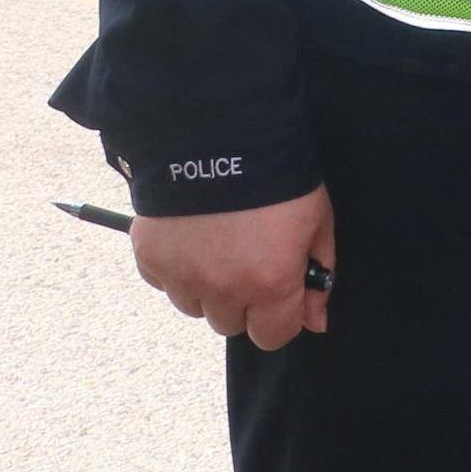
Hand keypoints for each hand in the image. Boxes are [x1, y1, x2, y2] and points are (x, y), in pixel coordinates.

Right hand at [133, 185, 333, 351]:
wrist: (221, 135)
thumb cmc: (278, 177)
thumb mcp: (317, 221)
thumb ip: (320, 277)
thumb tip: (315, 320)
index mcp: (270, 283)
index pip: (272, 336)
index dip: (278, 317)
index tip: (279, 295)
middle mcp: (223, 289)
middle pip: (230, 323)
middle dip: (242, 301)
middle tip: (247, 260)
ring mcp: (182, 276)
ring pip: (194, 306)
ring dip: (206, 287)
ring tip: (217, 244)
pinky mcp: (151, 258)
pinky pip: (164, 282)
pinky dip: (177, 267)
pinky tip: (192, 236)